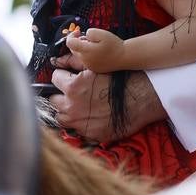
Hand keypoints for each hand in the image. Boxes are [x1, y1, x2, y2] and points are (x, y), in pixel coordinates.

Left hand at [48, 68, 163, 143]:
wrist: (142, 99)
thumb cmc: (123, 80)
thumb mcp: (99, 66)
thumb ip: (76, 62)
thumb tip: (60, 60)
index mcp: (73, 86)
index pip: (55, 78)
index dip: (63, 76)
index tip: (68, 76)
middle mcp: (72, 107)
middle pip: (54, 100)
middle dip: (61, 94)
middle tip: (74, 91)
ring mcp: (79, 123)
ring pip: (61, 117)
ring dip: (67, 110)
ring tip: (80, 105)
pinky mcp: (89, 135)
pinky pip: (76, 129)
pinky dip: (80, 122)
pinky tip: (91, 115)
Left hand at [66, 27, 125, 72]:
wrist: (124, 57)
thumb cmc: (114, 45)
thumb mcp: (103, 33)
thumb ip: (90, 32)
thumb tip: (85, 35)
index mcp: (86, 51)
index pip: (70, 43)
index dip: (72, 35)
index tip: (79, 31)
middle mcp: (84, 60)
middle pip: (73, 49)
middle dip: (78, 41)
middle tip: (90, 37)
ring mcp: (88, 65)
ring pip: (80, 54)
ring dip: (84, 48)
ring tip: (96, 44)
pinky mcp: (93, 68)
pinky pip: (86, 59)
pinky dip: (88, 54)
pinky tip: (99, 51)